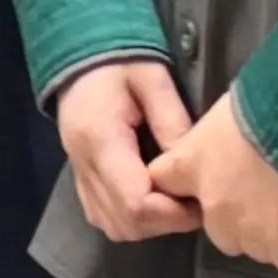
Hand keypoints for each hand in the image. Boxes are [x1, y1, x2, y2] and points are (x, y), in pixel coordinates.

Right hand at [53, 59, 200, 242]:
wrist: (78, 52)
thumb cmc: (120, 59)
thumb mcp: (153, 79)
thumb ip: (172, 122)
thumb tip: (195, 167)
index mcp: (100, 139)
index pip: (135, 201)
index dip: (172, 212)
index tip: (199, 197)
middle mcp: (83, 164)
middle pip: (125, 222)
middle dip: (165, 221)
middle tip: (193, 200)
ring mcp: (77, 173)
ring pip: (113, 226)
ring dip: (148, 223)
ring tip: (173, 199)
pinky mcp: (79, 177)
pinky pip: (102, 216)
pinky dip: (129, 219)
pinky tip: (150, 198)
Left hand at [168, 90, 277, 272]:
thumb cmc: (266, 102)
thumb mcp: (226, 110)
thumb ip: (215, 136)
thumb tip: (227, 140)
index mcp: (189, 165)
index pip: (164, 182)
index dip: (185, 183)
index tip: (203, 180)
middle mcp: (212, 206)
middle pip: (215, 229)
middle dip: (234, 219)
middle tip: (260, 194)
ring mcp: (247, 231)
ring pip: (251, 247)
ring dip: (265, 234)